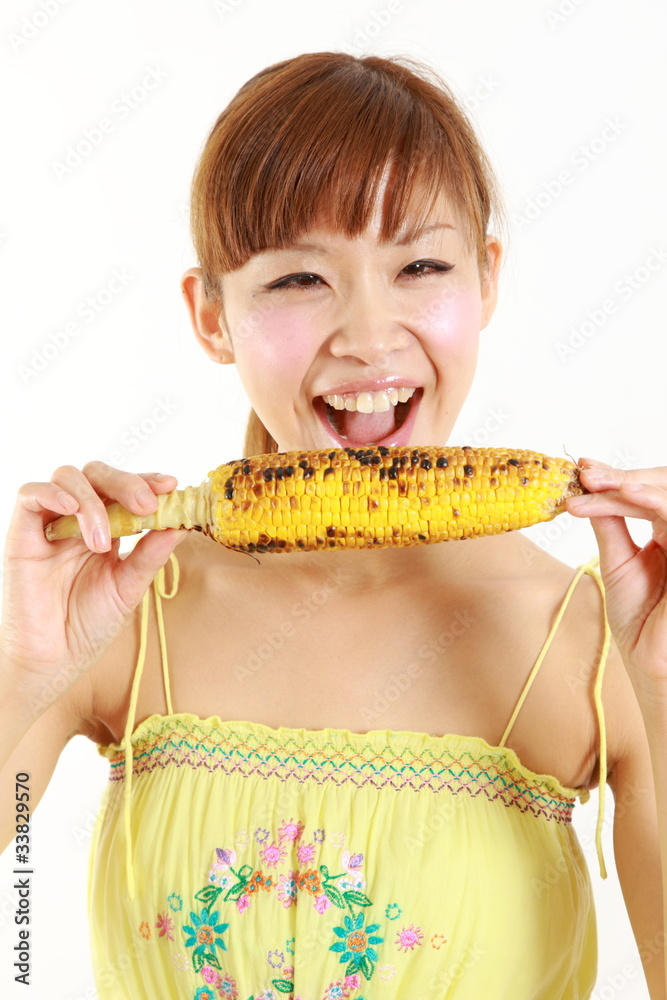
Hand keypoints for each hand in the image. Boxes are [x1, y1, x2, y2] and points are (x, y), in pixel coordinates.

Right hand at [1, 462, 185, 715]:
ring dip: (94, 500)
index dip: (148, 481)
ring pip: (69, 478)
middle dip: (126, 482)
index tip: (171, 486)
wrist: (53, 660)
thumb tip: (180, 524)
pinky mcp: (23, 534)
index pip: (126, 489)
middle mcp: (79, 519)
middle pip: (99, 474)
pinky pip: (30, 495)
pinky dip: (52, 494)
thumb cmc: (87, 625)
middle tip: (146, 504)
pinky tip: (71, 509)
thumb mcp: (129, 587)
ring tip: (103, 540)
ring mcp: (51, 524)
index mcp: (108, 528)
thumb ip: (150, 555)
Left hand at [565, 458, 666, 700]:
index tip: (581, 469)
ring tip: (594, 482)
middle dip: (621, 475)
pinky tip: (623, 494)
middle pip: (661, 487)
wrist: (653, 665)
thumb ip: (611, 526)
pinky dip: (652, 500)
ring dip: (631, 483)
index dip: (616, 478)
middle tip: (585, 473)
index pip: (647, 495)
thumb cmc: (640, 621)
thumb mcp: (619, 564)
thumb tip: (588, 490)